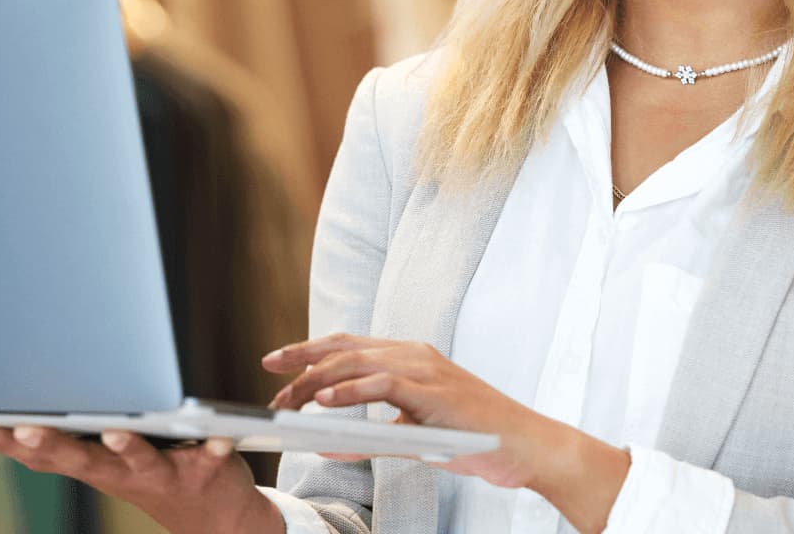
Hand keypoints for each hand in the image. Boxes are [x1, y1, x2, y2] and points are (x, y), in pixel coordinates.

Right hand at [0, 425, 280, 533]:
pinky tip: (220, 438)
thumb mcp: (103, 460)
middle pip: (81, 459)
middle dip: (52, 444)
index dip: (7, 444)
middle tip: (26, 428)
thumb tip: (18, 406)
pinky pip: (210, 456)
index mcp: (93, 464)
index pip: (43, 455)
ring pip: (140, 460)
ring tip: (114, 431)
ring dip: (126, 446)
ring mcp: (162, 474)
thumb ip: (69, 438)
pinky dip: (214, 447)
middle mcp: (121, 473)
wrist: (216, 518)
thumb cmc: (150, 473)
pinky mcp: (205, 469)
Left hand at [262, 332, 579, 491]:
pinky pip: (384, 383)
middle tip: (269, 374)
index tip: (275, 362)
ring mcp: (425, 368)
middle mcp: (413, 354)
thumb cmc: (472, 439)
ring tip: (289, 398)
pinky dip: (350, 390)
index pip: (349, 345)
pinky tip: (325, 401)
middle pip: (344, 346)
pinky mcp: (434, 389)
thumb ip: (372, 438)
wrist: (524, 446)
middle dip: (301, 358)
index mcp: (409, 358)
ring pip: (358, 360)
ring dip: (317, 378)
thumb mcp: (413, 437)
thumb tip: (328, 447)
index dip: (309, 351)